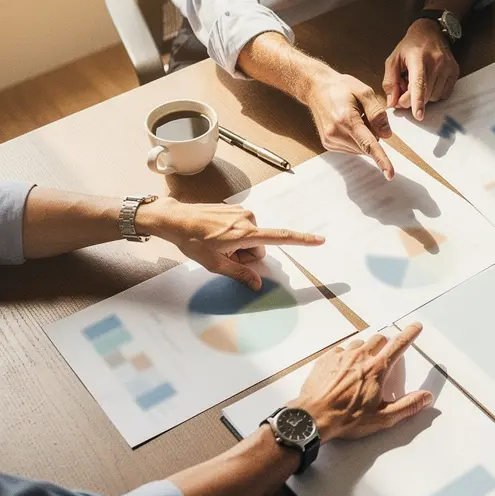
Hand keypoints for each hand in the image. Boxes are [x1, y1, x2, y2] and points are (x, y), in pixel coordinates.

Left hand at [139, 197, 323, 290]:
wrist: (175, 219)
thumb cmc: (192, 241)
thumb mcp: (214, 264)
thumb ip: (240, 274)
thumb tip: (257, 285)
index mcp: (245, 233)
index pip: (280, 238)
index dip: (301, 240)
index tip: (319, 240)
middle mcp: (248, 219)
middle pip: (260, 247)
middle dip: (247, 255)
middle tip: (224, 255)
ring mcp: (242, 213)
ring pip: (252, 238)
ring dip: (240, 246)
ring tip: (217, 244)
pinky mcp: (236, 210)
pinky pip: (244, 229)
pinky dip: (234, 236)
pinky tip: (216, 236)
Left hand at [288, 323, 433, 442]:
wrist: (313, 417)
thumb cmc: (348, 419)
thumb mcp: (382, 418)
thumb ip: (407, 406)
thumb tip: (426, 397)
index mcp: (377, 369)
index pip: (398, 345)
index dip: (409, 334)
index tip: (416, 326)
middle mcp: (360, 357)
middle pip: (379, 339)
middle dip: (386, 344)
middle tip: (385, 358)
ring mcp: (341, 356)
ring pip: (360, 343)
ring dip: (365, 350)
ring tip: (362, 367)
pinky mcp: (326, 359)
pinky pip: (341, 350)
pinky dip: (346, 356)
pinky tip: (343, 370)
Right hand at [305, 69, 394, 178]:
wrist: (316, 88)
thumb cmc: (340, 87)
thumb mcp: (364, 91)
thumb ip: (377, 113)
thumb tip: (386, 135)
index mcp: (346, 119)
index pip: (368, 144)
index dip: (381, 159)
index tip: (389, 174)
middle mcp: (336, 133)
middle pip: (367, 146)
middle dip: (372, 134)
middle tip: (363, 114)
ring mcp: (330, 141)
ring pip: (360, 149)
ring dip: (363, 137)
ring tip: (352, 117)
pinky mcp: (329, 145)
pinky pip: (352, 148)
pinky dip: (355, 139)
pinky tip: (347, 124)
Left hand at [383, 19, 458, 120]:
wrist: (430, 31)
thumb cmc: (409, 47)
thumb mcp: (393, 59)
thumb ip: (390, 82)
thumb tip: (392, 103)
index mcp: (418, 58)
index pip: (419, 83)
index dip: (418, 101)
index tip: (418, 115)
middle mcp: (436, 62)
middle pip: (425, 94)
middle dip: (412, 99)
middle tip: (405, 89)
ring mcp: (448, 67)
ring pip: (434, 96)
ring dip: (424, 96)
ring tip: (418, 82)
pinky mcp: (455, 71)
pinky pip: (444, 94)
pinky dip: (434, 94)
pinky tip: (430, 82)